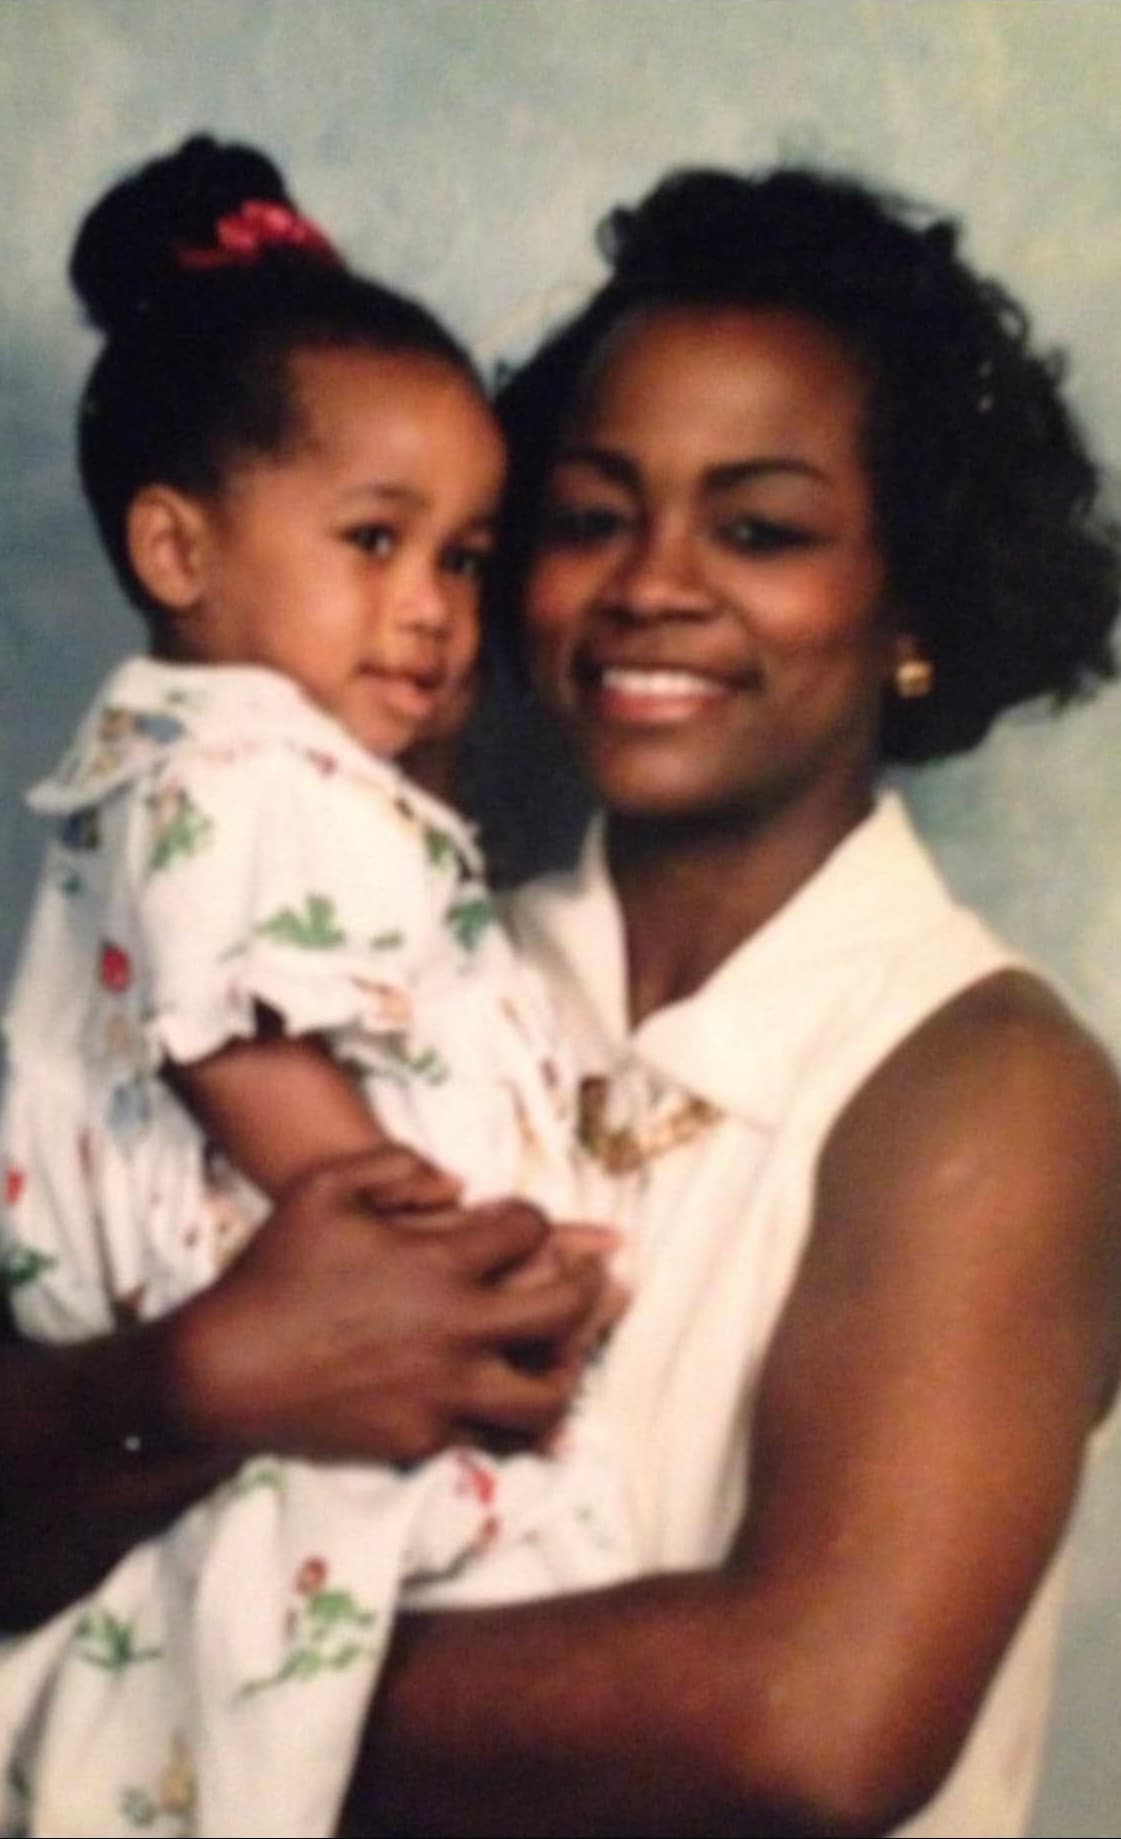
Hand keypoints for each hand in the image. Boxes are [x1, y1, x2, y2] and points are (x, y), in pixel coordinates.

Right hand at [164, 1146, 607, 1464]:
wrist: (224, 1373)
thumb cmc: (273, 1270)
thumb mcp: (324, 1185)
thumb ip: (398, 1165)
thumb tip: (458, 1182)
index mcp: (438, 1263)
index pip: (528, 1230)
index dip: (536, 1218)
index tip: (524, 1222)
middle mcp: (455, 1331)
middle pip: (564, 1311)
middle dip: (592, 1289)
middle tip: (600, 1282)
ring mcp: (443, 1394)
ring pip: (545, 1396)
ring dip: (569, 1369)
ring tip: (572, 1352)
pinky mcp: (422, 1441)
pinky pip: (492, 1435)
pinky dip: (512, 1417)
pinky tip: (517, 1400)